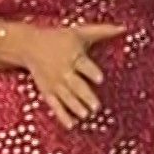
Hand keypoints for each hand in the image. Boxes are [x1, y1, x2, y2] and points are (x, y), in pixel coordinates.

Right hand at [11, 22, 125, 129]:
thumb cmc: (59, 38)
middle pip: (75, 85)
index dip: (91, 72)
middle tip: (96, 107)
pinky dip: (62, 115)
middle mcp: (63, 70)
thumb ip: (103, 31)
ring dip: (75, 107)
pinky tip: (71, 125)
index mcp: (73, 56)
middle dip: (85, 96)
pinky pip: (55, 105)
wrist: (29, 45)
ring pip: (66, 97)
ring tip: (86, 115)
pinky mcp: (47, 91)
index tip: (100, 79)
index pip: (83, 65)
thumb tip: (124, 28)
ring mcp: (54, 83)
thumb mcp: (80, 33)